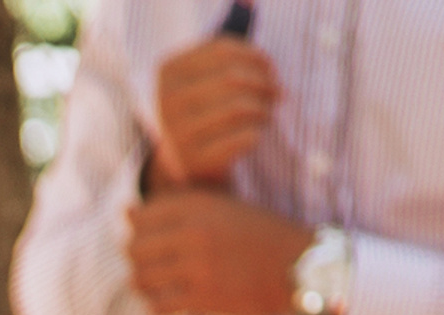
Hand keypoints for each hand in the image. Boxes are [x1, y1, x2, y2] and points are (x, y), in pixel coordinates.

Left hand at [124, 193, 314, 314]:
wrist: (298, 266)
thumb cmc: (259, 235)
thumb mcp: (222, 207)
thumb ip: (178, 208)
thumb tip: (126, 213)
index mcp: (199, 206)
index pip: (142, 216)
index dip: (137, 229)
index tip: (149, 237)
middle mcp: (194, 234)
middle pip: (135, 248)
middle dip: (136, 258)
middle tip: (148, 265)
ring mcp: (197, 268)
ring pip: (142, 279)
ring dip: (144, 284)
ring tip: (158, 284)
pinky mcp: (203, 299)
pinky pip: (159, 306)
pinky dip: (158, 306)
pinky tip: (170, 303)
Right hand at [150, 36, 279, 187]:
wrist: (184, 169)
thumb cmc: (203, 111)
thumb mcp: (204, 75)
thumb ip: (224, 43)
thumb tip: (250, 1)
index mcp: (168, 71)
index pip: (223, 49)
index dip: (256, 56)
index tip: (272, 68)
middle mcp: (166, 101)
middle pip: (233, 78)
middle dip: (264, 83)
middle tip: (278, 92)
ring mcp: (176, 134)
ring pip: (240, 108)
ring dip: (264, 108)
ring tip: (269, 111)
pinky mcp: (193, 162)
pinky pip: (242, 139)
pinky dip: (257, 133)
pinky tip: (258, 133)